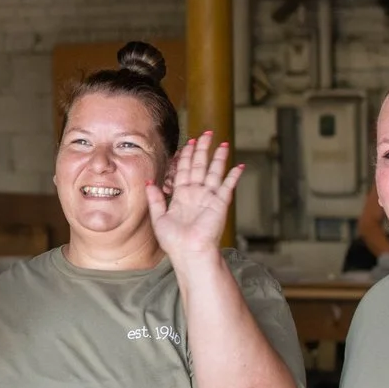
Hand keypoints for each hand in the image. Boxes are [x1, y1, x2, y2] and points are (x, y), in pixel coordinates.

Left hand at [147, 132, 241, 261]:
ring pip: (214, 172)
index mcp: (181, 196)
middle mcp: (196, 194)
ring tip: (222, 143)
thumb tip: (149, 182)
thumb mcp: (158, 218)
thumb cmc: (174, 241)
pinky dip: (233, 176)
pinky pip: (227, 186)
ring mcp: (209, 198)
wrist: (189, 253)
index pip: (184, 170)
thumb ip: (155, 199)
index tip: (188, 143)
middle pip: (199, 166)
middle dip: (202, 150)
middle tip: (206, 134)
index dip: (186, 156)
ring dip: (218, 158)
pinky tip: (239, 166)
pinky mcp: (220, 203)